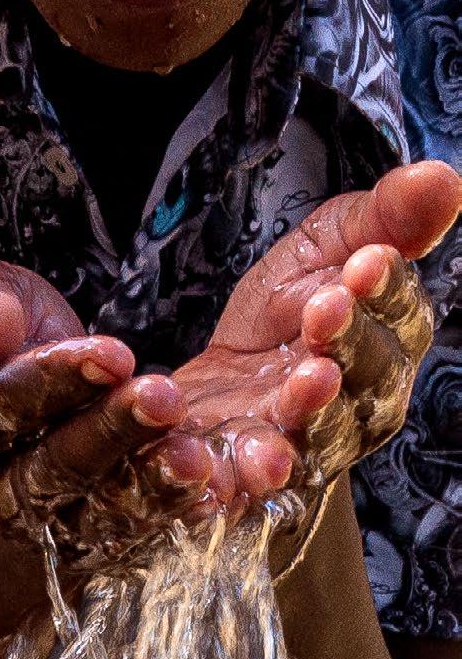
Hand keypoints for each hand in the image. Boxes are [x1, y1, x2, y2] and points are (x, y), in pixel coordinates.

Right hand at [0, 254, 188, 536]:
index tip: (114, 354)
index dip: (56, 380)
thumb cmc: (1, 325)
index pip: (5, 405)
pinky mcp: (102, 532)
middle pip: (57, 465)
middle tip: (164, 400)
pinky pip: (142, 531)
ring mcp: (54, 515)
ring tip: (197, 457)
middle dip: (113, 432)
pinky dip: (179, 512)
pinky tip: (217, 491)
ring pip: (102, 511)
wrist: (26, 380)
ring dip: (153, 484)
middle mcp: (3, 481)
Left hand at [145, 160, 460, 515]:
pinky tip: (231, 454)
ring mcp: (311, 447)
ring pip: (324, 434)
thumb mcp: (324, 248)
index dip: (387, 292)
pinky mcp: (252, 481)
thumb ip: (380, 218)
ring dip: (315, 409)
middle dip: (352, 341)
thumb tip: (444, 176)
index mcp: (387, 338)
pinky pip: (254, 482)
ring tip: (305, 379)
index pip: (401, 316)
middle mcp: (363, 402)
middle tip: (327, 307)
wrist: (218, 396)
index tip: (367, 261)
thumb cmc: (285, 315)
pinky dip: (246, 471)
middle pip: (370, 377)